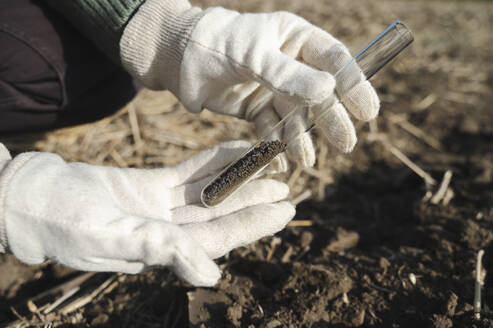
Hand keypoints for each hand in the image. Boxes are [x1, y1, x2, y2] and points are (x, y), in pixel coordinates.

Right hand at [0, 141, 293, 285]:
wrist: (29, 197)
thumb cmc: (62, 221)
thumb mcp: (110, 237)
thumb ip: (161, 252)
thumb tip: (212, 276)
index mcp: (161, 250)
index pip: (218, 237)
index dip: (253, 224)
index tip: (286, 208)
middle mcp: (165, 231)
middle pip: (220, 215)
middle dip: (253, 201)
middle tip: (288, 186)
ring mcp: (158, 208)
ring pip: (208, 192)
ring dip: (238, 179)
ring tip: (269, 165)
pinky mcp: (148, 186)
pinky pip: (187, 173)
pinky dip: (211, 162)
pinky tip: (234, 151)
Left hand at [121, 1, 379, 167]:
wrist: (178, 61)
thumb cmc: (216, 45)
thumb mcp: (253, 56)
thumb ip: (288, 75)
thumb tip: (330, 91)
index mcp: (295, 38)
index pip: (334, 60)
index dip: (354, 85)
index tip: (368, 111)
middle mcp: (289, 63)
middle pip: (319, 94)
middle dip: (330, 119)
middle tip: (345, 144)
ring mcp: (273, 87)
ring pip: (296, 115)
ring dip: (302, 137)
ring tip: (306, 159)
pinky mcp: (256, 108)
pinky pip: (272, 128)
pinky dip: (277, 144)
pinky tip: (282, 159)